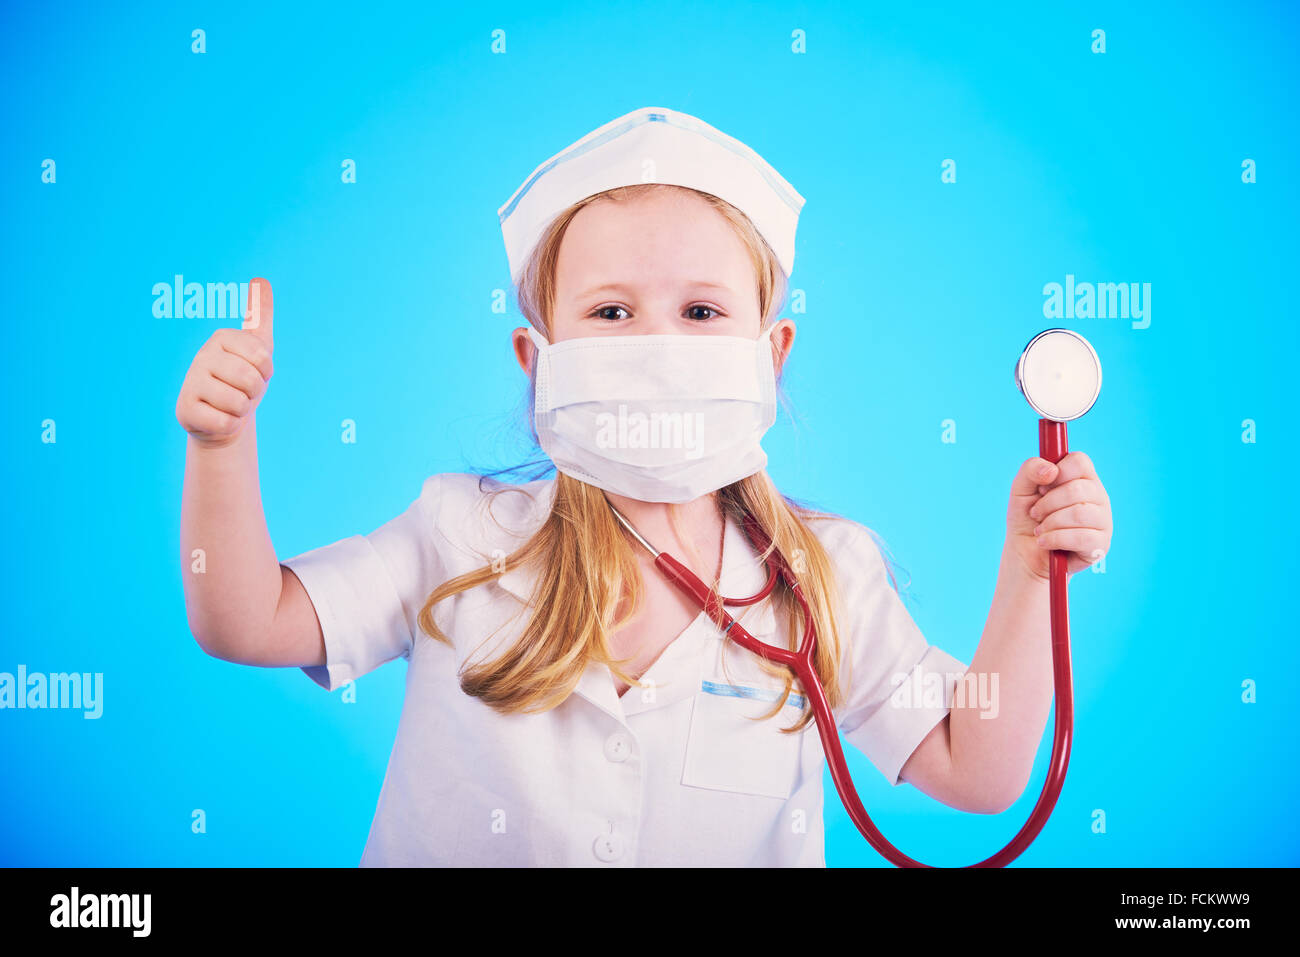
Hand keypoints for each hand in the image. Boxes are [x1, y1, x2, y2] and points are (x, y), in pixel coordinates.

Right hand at [175, 278, 274, 448]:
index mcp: (221, 338)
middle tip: (242, 392)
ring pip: (238, 403)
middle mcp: (202, 355)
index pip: (263, 358)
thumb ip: (259, 314)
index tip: (255, 372)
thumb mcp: (258, 347)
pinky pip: (226, 423)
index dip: (266, 372)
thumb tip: (260, 279)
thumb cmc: (243, 380)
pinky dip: (230, 426)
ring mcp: (190, 382)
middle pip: (250, 380)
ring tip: (230, 404)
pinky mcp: (184, 409)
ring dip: (242, 410)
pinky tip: (219, 418)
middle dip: (254, 393)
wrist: (224, 417)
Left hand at [1006, 451, 1111, 581]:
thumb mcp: (1021, 489)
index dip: (1058, 472)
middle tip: (1035, 513)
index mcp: (1082, 478)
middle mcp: (1098, 497)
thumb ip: (1030, 470)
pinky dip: (1055, 539)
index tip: (1042, 487)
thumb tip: (1051, 469)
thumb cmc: (1027, 518)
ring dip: (1050, 522)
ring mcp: (1103, 521)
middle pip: (1078, 489)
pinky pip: (1081, 537)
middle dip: (1048, 503)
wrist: (1025, 553)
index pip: (1080, 461)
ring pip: (1080, 513)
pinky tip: (1044, 542)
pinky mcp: (1100, 545)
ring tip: (1039, 530)